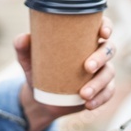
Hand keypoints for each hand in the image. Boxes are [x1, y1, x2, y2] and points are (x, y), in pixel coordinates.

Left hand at [14, 16, 116, 130]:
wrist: (42, 98)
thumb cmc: (39, 70)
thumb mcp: (29, 60)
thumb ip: (23, 48)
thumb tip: (22, 38)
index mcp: (83, 39)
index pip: (101, 27)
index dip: (106, 26)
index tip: (103, 33)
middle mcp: (96, 53)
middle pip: (109, 49)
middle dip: (101, 57)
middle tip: (87, 67)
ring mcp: (101, 72)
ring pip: (109, 73)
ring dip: (99, 83)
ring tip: (83, 94)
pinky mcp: (101, 90)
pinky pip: (108, 93)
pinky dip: (100, 99)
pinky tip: (89, 104)